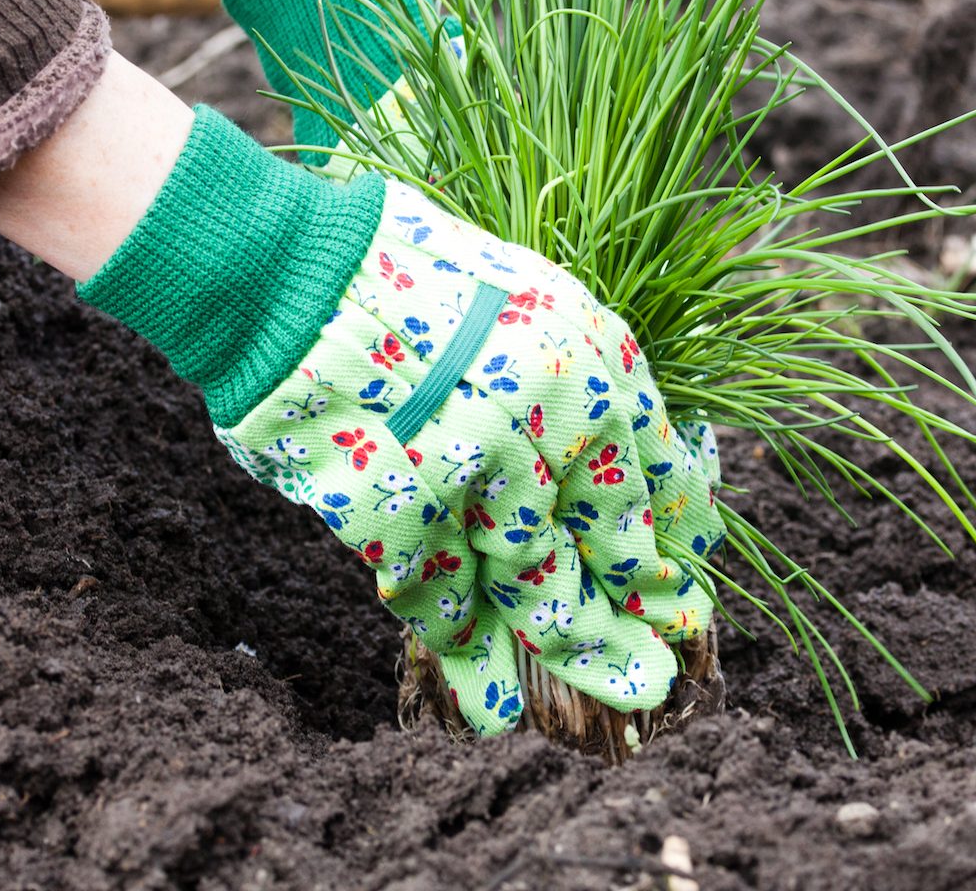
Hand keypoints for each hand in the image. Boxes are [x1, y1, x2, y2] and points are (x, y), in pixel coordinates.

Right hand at [215, 172, 725, 733]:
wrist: (299, 269)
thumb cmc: (414, 279)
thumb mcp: (527, 307)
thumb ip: (574, 393)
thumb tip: (606, 486)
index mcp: (596, 363)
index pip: (657, 483)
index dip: (666, 551)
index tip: (676, 599)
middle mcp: (555, 419)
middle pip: (604, 551)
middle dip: (621, 626)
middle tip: (646, 686)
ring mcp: (480, 469)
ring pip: (530, 586)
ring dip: (544, 651)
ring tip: (547, 705)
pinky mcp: (403, 510)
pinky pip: (440, 593)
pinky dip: (453, 636)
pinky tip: (468, 670)